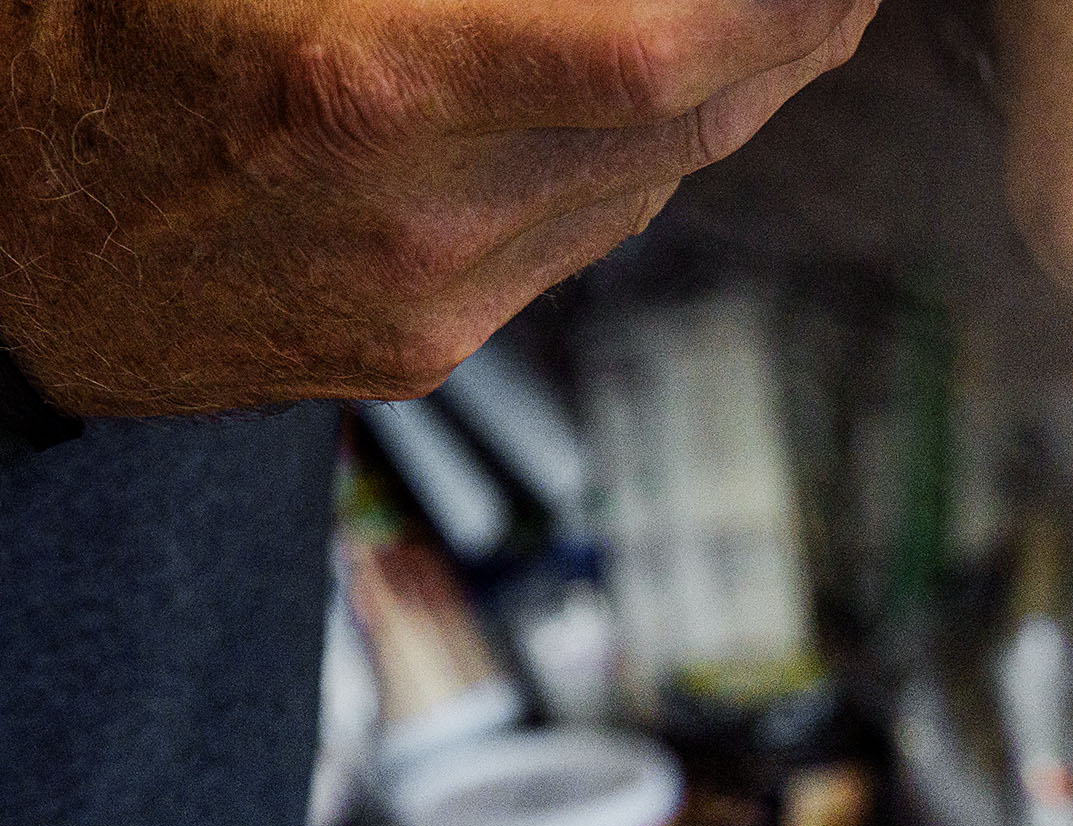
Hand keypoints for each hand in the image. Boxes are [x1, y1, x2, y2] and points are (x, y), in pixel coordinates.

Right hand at [0, 0, 876, 414]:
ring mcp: (433, 300)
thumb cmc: (85, 46)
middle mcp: (416, 211)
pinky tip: (685, 79)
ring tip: (796, 2)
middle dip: (798, 27)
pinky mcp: (432, 348)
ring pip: (662, 180)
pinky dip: (661, 150)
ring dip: (750, 86)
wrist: (5, 252)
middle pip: (693, 117)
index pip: (656, 48)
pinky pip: (592, 231)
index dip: (778, 2)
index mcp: (357, 80)